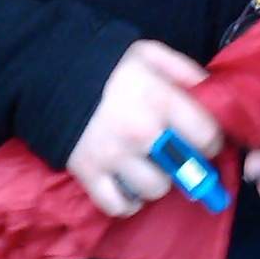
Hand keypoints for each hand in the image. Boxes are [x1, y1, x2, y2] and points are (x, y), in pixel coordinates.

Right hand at [68, 41, 223, 217]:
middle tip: (174, 154)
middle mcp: (141, 132)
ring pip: (154, 190)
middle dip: (184, 163)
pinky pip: (118, 206)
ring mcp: (114, 157)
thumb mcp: (148, 52)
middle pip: (184, 170)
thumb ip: (183, 70)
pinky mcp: (89, 174)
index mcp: (159, 100)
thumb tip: (210, 92)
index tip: (202, 138)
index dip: (210, 139)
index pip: (207, 136)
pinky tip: (129, 187)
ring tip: (148, 167)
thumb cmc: (105, 63)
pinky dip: (128, 202)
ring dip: (156, 182)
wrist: (48, 72)